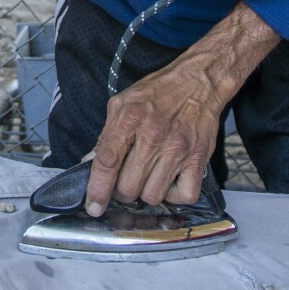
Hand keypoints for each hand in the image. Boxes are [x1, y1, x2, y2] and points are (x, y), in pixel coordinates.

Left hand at [83, 3, 280, 215]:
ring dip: (147, 193)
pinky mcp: (199, 158)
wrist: (198, 82)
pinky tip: (170, 182)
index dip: (97, 189)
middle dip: (123, 192)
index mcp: (130, 118)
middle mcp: (153, 135)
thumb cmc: (158, 93)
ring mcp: (178, 148)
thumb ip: (106, 134)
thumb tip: (89, 164)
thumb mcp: (123, 104)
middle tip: (127, 181)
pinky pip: (184, 196)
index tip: (94, 206)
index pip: (107, 161)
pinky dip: (175, 196)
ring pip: (153, 196)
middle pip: (128, 187)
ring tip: (149, 177)